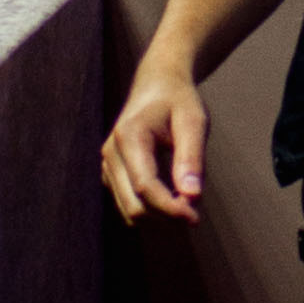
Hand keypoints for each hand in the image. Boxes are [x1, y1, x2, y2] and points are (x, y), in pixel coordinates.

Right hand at [101, 57, 207, 223]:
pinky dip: (152, 210)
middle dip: (166, 217)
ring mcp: (108, 165)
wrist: (158, 84)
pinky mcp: (112, 174)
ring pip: (129, 211)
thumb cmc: (179, 100)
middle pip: (134, 206)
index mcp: (129, 136)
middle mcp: (111, 153)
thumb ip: (192, 157)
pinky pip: (129, 205)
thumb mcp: (193, 121)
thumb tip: (192, 197)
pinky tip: (173, 198)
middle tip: (196, 211)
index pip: (145, 187)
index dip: (170, 209)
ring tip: (187, 202)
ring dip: (159, 218)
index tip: (196, 218)